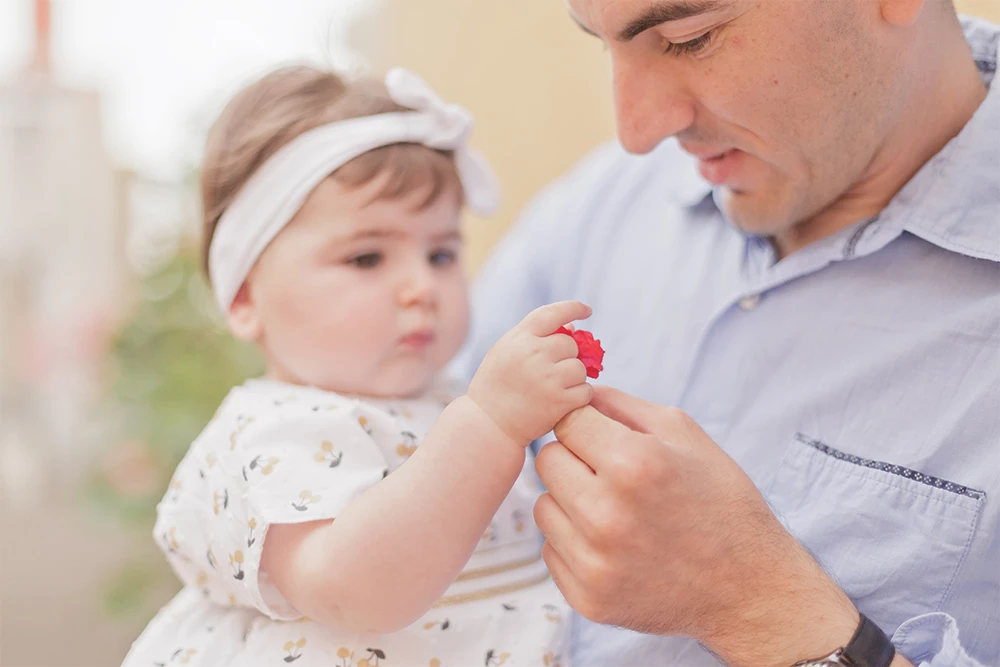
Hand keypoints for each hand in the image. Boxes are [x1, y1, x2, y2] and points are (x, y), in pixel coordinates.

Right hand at [467, 301, 593, 446]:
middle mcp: (533, 353)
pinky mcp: (559, 401)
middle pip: (570, 345)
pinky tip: (561, 402)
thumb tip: (572, 327)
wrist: (488, 425)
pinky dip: (579, 397)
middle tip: (552, 373)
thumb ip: (534, 338)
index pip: (552, 313)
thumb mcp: (505, 353)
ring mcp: (548, 377)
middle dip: (566, 357)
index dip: (573, 308)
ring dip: (573, 378)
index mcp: (519, 338)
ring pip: (579, 368)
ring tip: (553, 389)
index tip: (586, 311)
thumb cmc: (495, 388)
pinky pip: (586, 390)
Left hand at [533, 386, 860, 666]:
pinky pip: (550, 550)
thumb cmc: (720, 501)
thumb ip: (622, 405)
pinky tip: (615, 546)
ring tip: (615, 511)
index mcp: (633, 464)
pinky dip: (574, 543)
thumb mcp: (685, 435)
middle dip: (573, 459)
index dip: (585, 424)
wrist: (748, 587)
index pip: (566, 422)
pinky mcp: (587, 597)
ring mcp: (594, 562)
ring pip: (542, 506)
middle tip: (610, 474)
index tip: (604, 437)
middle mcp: (606, 514)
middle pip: (546, 460)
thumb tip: (575, 391)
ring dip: (569, 502)